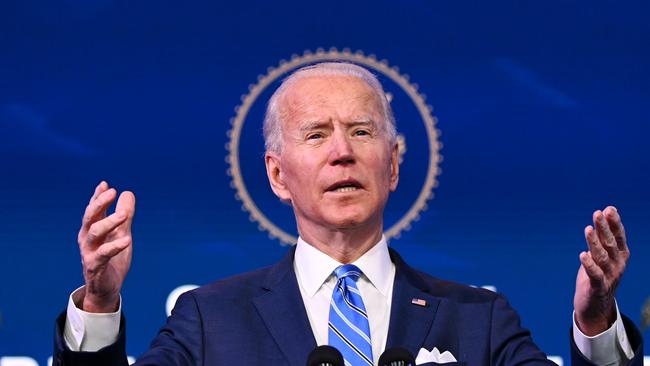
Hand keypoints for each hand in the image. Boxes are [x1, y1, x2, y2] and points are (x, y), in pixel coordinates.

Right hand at [78, 181, 135, 312]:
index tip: (105, 184)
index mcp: (92, 230)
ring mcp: (89, 252)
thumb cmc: (112, 259)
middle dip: (100, 203)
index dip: (98, 196)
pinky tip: (127, 240)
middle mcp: (87, 239)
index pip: (93, 210)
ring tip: (125, 215)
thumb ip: (125, 216)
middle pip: (90, 217)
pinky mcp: (95, 266)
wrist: (106, 288)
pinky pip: (103, 254)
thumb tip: (128, 193)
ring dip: (109, 221)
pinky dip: (115, 246)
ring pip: (95, 233)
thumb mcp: (121, 234)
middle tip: (112, 192)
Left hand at [573, 206, 628, 335]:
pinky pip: (594, 275)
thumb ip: (603, 235)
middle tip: (598, 213)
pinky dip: (589, 265)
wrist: (596, 306)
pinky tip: (582, 255)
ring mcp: (609, 276)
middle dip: (604, 228)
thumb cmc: (598, 275)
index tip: (609, 209)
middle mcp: (618, 265)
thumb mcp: (602, 254)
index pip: (618, 237)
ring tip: (587, 229)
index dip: (614, 223)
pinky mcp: (598, 287)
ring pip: (601, 257)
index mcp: (620, 255)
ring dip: (594, 243)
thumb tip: (604, 211)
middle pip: (610, 244)